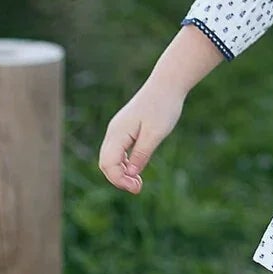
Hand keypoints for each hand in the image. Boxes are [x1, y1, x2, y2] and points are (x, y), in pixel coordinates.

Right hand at [98, 79, 184, 193]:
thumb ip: (142, 154)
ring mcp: (118, 130)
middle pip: (105, 163)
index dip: (119, 180)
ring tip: (138, 183)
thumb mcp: (155, 134)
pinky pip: (118, 152)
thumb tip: (130, 174)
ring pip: (110, 158)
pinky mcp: (125, 130)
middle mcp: (113, 132)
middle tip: (138, 188)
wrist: (166, 85)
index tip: (137, 188)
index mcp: (118, 133)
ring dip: (121, 173)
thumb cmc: (163, 107)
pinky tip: (136, 170)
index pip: (108, 164)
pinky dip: (124, 164)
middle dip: (119, 179)